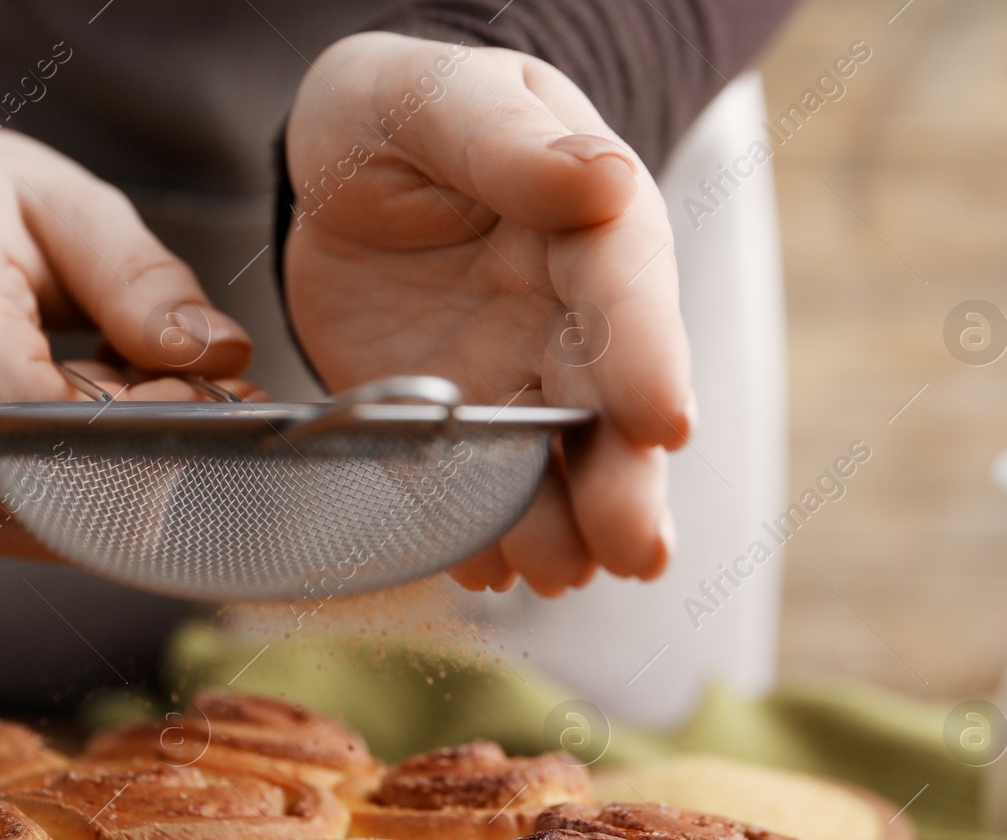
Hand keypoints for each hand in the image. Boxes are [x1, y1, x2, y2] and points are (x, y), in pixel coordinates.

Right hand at [0, 125, 255, 556]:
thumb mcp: (73, 206)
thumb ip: (143, 278)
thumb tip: (219, 354)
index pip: (22, 400)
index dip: (132, 415)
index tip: (210, 390)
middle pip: (52, 467)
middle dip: (155, 442)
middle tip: (221, 393)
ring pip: (62, 512)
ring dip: (132, 468)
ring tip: (151, 395)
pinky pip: (49, 530)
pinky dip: (101, 492)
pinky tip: (107, 429)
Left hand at [284, 33, 694, 594]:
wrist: (343, 168)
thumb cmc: (405, 110)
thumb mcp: (440, 99)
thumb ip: (507, 142)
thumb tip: (600, 180)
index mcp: (588, 224)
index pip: (626, 291)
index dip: (646, 354)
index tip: (663, 419)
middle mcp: (567, 316)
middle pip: (606, 403)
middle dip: (623, 479)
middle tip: (634, 549)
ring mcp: (513, 377)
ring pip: (549, 461)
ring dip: (558, 523)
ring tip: (555, 574)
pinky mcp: (452, 421)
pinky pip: (468, 481)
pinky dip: (477, 528)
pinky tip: (482, 568)